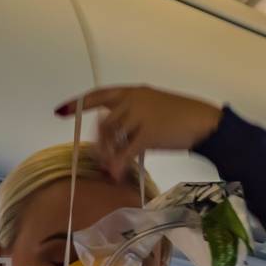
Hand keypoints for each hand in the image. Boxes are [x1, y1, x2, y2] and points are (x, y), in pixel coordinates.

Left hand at [56, 85, 221, 181]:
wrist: (204, 122)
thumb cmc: (180, 117)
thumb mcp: (153, 108)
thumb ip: (131, 117)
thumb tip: (114, 138)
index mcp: (132, 91)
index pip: (98, 95)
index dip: (77, 104)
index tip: (60, 112)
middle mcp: (133, 100)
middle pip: (102, 123)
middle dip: (98, 143)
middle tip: (99, 157)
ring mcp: (140, 115)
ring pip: (111, 137)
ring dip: (107, 155)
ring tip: (109, 167)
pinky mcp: (149, 133)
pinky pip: (125, 151)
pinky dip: (117, 164)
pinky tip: (115, 174)